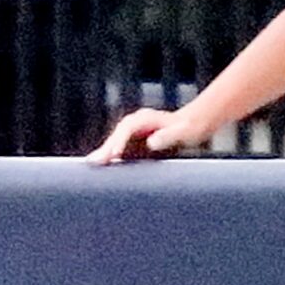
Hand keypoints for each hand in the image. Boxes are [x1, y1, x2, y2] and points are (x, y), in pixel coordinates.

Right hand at [87, 106, 213, 164]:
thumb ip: (167, 136)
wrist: (193, 123)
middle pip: (117, 135)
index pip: (127, 129)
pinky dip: (111, 155)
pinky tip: (103, 165)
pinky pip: (120, 147)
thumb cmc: (189, 128)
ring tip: (91, 164)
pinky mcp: (135, 139)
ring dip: (104, 152)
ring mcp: (134, 130)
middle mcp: (136, 122)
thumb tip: (152, 142)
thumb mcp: (182, 132)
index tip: (115, 153)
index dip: (120, 141)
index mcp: (146, 119)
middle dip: (105, 148)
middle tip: (92, 162)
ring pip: (115, 141)